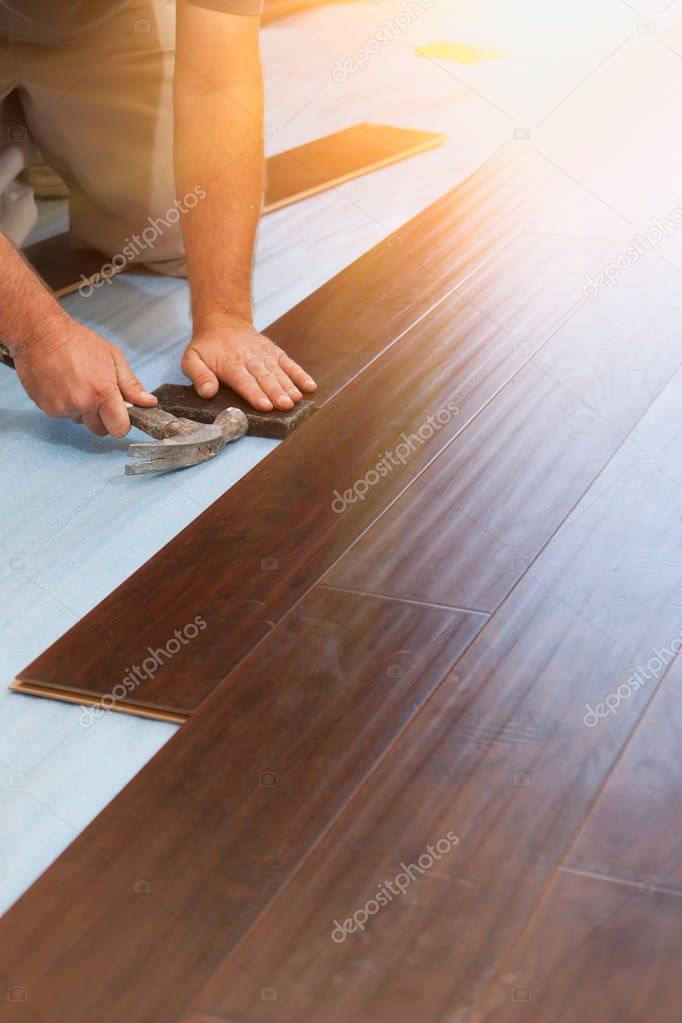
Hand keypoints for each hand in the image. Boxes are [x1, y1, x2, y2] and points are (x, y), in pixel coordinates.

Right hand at [12, 316, 156, 435]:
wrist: (40, 334)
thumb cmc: (77, 342)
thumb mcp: (113, 357)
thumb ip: (131, 385)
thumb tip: (148, 402)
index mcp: (102, 392)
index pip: (119, 429)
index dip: (122, 423)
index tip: (121, 414)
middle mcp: (82, 404)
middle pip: (100, 429)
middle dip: (103, 418)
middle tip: (99, 395)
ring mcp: (62, 408)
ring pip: (81, 421)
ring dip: (83, 410)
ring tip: (78, 384)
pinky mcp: (46, 408)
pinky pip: (63, 415)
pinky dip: (66, 405)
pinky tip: (64, 385)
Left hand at [182, 314, 316, 410]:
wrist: (223, 322)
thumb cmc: (207, 347)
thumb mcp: (191, 359)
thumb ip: (198, 375)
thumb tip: (207, 392)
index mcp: (229, 363)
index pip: (243, 380)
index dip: (254, 393)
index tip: (264, 405)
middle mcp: (249, 359)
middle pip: (264, 378)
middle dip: (275, 392)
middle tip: (285, 405)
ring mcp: (265, 355)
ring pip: (278, 372)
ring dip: (289, 386)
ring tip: (296, 400)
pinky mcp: (275, 353)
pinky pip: (289, 363)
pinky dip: (300, 374)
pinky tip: (310, 386)